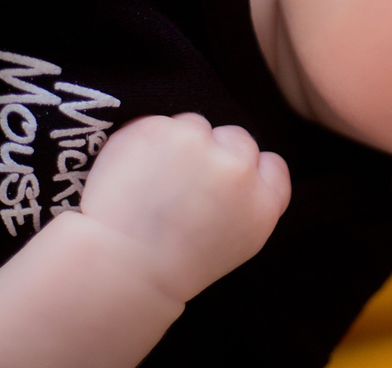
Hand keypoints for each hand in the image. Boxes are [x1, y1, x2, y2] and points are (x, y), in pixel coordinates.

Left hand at [80, 113, 290, 302]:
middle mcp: (238, 170)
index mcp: (263, 203)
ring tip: (153, 181)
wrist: (120, 268)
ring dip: (179, 143)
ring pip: (195, 125)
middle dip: (215, 151)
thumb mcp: (236, 242)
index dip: (249, 168)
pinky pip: (158, 124)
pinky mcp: (160, 131)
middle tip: (183, 183)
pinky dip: (145, 142)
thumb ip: (248, 202)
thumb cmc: (173, 265)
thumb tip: (241, 169)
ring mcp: (199, 146)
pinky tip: (133, 172)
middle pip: (237, 137)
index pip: (271, 165)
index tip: (225, 180)